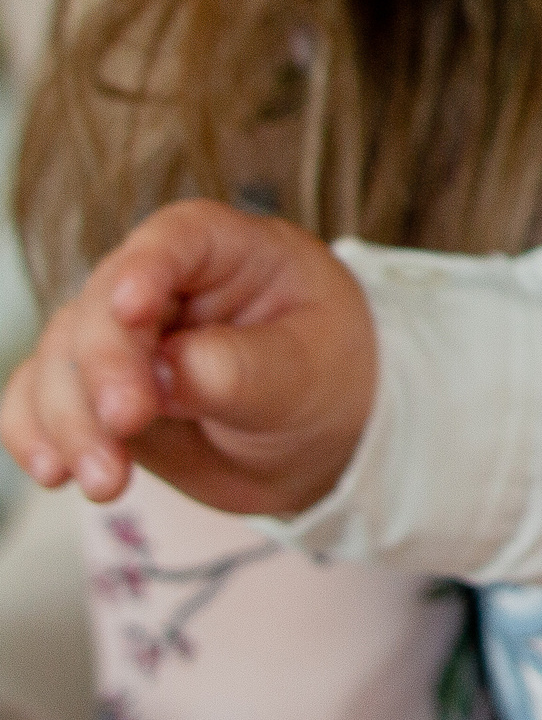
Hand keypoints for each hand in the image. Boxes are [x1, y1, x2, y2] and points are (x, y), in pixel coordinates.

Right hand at [0, 201, 374, 513]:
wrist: (320, 442)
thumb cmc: (330, 382)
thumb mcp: (306, 374)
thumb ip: (239, 369)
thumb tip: (164, 372)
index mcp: (231, 252)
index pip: (177, 239)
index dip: (146, 268)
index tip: (133, 310)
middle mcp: (164, 285)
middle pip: (102, 307)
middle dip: (102, 370)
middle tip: (126, 425)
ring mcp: (122, 338)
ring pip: (61, 359)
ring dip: (68, 419)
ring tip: (104, 480)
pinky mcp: (94, 390)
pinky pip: (40, 400)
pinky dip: (34, 432)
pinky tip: (53, 469)